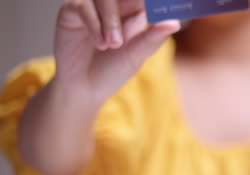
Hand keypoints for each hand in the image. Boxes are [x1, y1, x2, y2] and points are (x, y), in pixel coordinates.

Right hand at [53, 0, 180, 102]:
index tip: (157, 7)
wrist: (84, 88)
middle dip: (132, 4)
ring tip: (113, 44)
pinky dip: (93, 23)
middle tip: (127, 33)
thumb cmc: (113, 71)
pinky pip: (82, 5)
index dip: (152, 2)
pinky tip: (99, 44)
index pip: (145, 0)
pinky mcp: (72, 11)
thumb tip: (175, 23)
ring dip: (110, 19)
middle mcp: (114, 5)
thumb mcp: (136, 55)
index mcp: (134, 11)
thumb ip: (153, 38)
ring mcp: (92, 6)